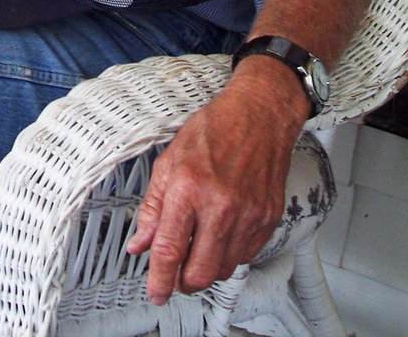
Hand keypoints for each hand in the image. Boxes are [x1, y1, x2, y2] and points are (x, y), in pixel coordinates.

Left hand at [127, 64, 306, 304]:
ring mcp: (248, 214)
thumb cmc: (216, 129)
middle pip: (199, 273)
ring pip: (223, 269)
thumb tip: (139, 242)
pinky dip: (230, 252)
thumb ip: (152, 206)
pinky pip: (245, 256)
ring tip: (201, 242)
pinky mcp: (268, 218)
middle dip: (183, 282)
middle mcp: (220, 205)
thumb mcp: (170, 160)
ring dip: (207, 266)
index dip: (159, 280)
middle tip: (176, 273)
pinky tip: (223, 230)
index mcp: (189, 188)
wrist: (260, 115)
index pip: (169, 251)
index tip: (156, 293)